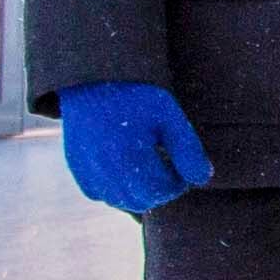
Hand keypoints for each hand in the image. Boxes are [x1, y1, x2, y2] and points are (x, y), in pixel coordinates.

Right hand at [58, 81, 210, 215]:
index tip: (182, 167)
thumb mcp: (169, 116)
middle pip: (141, 200)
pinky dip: (114, 189)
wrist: (95, 79)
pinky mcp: (76, 167)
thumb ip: (188, 150)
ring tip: (147, 166)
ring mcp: (86, 170)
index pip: (161, 190)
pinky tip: (124, 168)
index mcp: (129, 156)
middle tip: (167, 167)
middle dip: (159, 189)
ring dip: (138, 192)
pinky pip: (98, 193)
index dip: (177, 183)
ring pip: (119, 201)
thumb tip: (203, 179)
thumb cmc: (136, 96)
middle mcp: (103, 168)